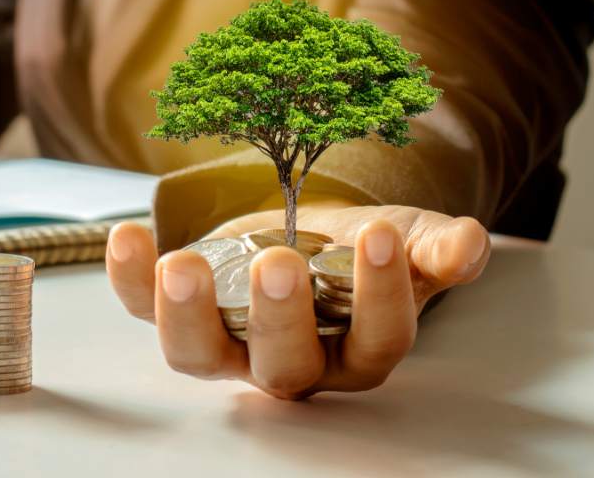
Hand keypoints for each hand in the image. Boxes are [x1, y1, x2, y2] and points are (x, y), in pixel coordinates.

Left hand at [106, 204, 489, 398]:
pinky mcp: (181, 309)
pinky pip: (141, 310)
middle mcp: (290, 359)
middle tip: (278, 264)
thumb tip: (466, 245)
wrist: (304, 228)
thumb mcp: (406, 240)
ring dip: (184, 316)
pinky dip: (127, 279)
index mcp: (356, 347)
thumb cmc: (356, 247)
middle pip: (284, 366)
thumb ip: (435, 249)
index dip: (380, 295)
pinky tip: (127, 238)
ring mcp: (227, 340)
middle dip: (279, 319)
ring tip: (181, 266)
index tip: (378, 237)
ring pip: (199, 355)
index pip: (376, 339)